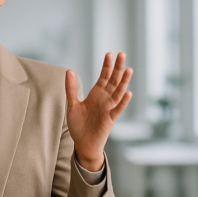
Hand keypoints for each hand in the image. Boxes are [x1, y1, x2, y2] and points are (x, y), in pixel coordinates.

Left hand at [66, 52, 132, 170]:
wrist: (83, 143)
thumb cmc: (78, 124)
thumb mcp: (72, 104)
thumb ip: (71, 88)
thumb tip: (69, 71)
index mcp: (96, 94)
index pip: (103, 76)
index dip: (106, 66)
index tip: (109, 54)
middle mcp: (105, 99)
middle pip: (113, 80)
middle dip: (117, 68)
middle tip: (122, 54)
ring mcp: (109, 108)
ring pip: (119, 92)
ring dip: (124, 81)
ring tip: (128, 69)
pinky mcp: (110, 119)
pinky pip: (118, 109)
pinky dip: (123, 102)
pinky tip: (128, 93)